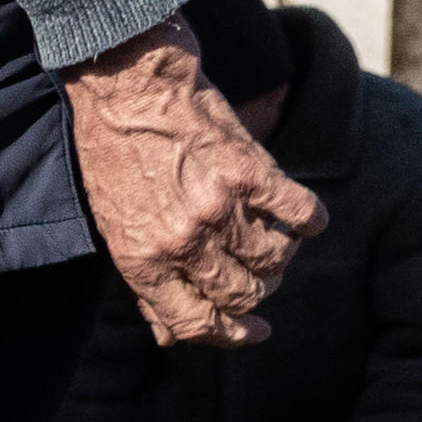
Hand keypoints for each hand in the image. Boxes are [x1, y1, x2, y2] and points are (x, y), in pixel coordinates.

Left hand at [68, 21, 323, 345]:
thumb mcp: (113, 226)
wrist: (126, 86)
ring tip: (272, 238)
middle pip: (242, 296)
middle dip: (257, 293)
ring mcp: (219, 208)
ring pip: (274, 260)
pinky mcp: (251, 172)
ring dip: (279, 257)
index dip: (229, 335)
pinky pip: (301, 215)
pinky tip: (304, 217)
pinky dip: (309, 222)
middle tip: (261, 274)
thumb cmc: (112, 154)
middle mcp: (182, 241)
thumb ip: (145, 281)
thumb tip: (169, 335)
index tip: (254, 332)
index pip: (194, 323)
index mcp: (142, 260)